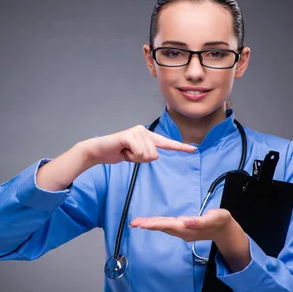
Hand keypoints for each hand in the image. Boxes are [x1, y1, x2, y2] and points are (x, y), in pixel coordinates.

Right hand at [78, 124, 195, 165]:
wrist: (99, 151)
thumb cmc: (118, 153)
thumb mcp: (136, 156)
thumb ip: (147, 155)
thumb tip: (155, 155)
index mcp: (148, 136)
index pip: (166, 143)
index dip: (180, 147)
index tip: (193, 149)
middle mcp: (144, 131)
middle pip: (154, 155)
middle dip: (140, 160)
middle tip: (128, 154)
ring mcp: (137, 131)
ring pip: (147, 155)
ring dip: (134, 158)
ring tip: (125, 152)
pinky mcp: (129, 135)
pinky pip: (139, 152)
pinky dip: (130, 156)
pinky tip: (122, 151)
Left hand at [130, 209, 251, 271]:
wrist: (224, 230)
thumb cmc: (220, 221)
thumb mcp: (215, 218)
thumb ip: (201, 221)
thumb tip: (187, 221)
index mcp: (188, 228)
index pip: (167, 225)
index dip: (154, 224)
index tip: (142, 225)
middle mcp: (183, 231)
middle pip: (162, 227)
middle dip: (147, 225)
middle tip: (133, 223)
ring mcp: (182, 231)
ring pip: (163, 227)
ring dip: (150, 224)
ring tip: (137, 223)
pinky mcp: (182, 228)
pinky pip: (166, 226)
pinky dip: (156, 223)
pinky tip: (149, 223)